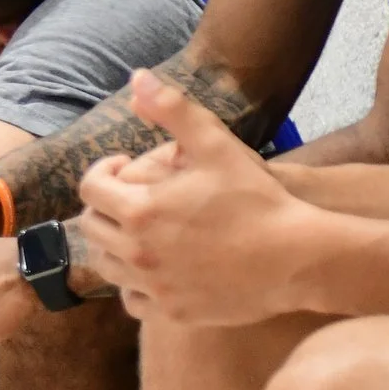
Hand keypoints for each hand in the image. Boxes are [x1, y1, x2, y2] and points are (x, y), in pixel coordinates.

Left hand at [77, 71, 316, 323]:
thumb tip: (137, 77)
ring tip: (140, 229)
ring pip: (106, 265)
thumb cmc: (257, 198)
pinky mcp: (171, 312)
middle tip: (130, 197)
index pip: (90, 188)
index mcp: (139, 211)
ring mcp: (152, 287)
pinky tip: (154, 267)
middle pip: (91, 227)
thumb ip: (172, 109)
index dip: (104, 171)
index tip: (125, 167)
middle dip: (105, 207)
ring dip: (114, 243)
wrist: (298, 258)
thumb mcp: (215, 145)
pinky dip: (134, 284)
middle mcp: (136, 253)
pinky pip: (132, 300)